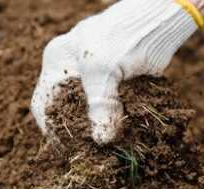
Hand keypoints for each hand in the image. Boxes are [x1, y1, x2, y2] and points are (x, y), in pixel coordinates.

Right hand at [31, 0, 200, 143]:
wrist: (161, 20)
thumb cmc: (124, 36)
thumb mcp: (106, 71)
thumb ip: (101, 105)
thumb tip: (102, 141)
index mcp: (58, 61)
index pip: (43, 103)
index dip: (51, 129)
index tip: (65, 150)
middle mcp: (72, 69)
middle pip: (65, 110)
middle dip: (76, 133)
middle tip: (87, 154)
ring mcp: (95, 76)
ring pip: (89, 112)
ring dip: (96, 131)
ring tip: (104, 152)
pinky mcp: (117, 82)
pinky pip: (110, 109)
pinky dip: (114, 123)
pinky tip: (121, 138)